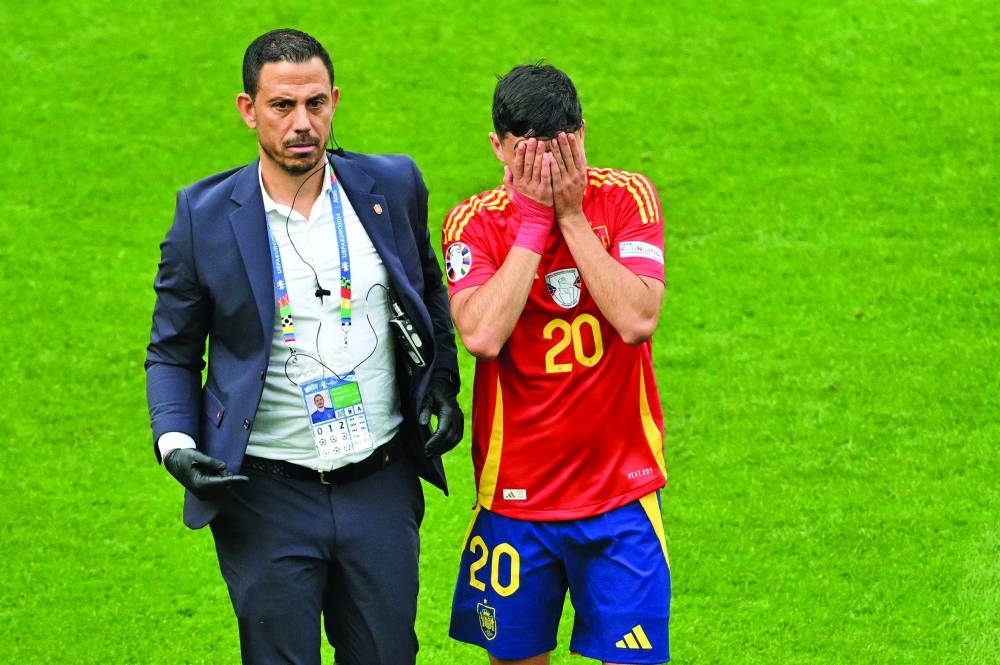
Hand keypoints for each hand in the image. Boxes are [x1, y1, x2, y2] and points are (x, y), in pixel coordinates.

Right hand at [164, 448, 247, 499]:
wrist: (173, 462)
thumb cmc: (185, 456)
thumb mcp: (197, 455)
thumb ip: (211, 462)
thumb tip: (224, 467)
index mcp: (199, 483)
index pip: (222, 482)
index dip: (235, 479)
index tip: (246, 479)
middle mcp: (201, 492)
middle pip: (224, 485)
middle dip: (226, 475)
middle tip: (216, 465)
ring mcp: (202, 495)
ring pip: (222, 487)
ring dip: (222, 478)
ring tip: (210, 469)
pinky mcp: (203, 495)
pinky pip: (217, 489)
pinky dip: (218, 481)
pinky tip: (210, 474)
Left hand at [419, 378, 463, 455]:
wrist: (443, 385)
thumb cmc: (432, 392)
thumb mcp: (426, 399)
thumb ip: (424, 411)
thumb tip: (422, 424)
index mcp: (448, 411)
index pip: (443, 431)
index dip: (435, 441)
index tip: (426, 448)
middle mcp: (457, 416)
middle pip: (450, 437)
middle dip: (439, 447)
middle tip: (427, 454)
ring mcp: (460, 419)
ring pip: (456, 439)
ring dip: (445, 448)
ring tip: (433, 454)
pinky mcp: (460, 421)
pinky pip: (458, 436)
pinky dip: (450, 444)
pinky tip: (441, 449)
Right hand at [506, 138, 555, 253]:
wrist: (535, 223)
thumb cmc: (525, 208)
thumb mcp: (513, 195)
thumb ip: (509, 181)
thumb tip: (506, 167)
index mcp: (518, 184)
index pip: (517, 165)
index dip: (520, 154)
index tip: (522, 143)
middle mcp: (525, 185)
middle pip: (527, 164)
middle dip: (530, 150)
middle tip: (534, 138)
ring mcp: (535, 189)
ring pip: (536, 168)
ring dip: (539, 154)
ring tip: (542, 143)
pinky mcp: (545, 192)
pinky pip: (546, 177)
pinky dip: (547, 166)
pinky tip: (549, 157)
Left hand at [548, 132, 587, 222]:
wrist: (571, 213)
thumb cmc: (574, 193)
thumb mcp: (580, 178)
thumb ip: (577, 165)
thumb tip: (578, 151)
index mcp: (582, 172)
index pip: (579, 155)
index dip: (575, 144)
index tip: (571, 133)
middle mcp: (576, 176)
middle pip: (571, 157)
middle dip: (565, 144)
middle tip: (560, 132)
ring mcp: (568, 182)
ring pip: (562, 164)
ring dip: (557, 151)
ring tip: (551, 140)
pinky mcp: (559, 188)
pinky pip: (555, 174)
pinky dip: (552, 165)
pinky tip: (548, 156)